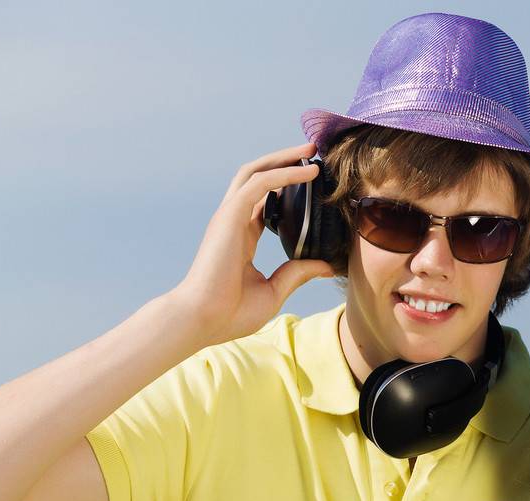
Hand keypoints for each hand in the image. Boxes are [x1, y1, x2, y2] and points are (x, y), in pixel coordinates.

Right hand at [170, 143, 335, 348]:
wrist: (203, 320)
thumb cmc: (231, 313)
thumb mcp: (274, 291)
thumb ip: (297, 274)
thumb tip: (326, 266)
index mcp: (242, 237)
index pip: (264, 203)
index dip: (286, 189)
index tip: (312, 182)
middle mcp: (234, 221)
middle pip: (258, 178)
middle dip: (284, 162)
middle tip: (313, 153)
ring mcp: (228, 217)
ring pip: (256, 173)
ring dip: (285, 159)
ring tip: (312, 151)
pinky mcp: (229, 216)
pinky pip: (260, 184)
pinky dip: (284, 174)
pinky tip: (307, 172)